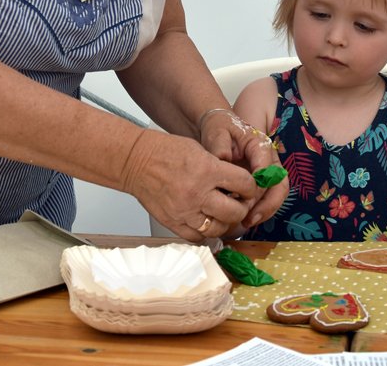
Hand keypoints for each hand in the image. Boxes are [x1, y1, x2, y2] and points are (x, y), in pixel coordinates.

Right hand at [121, 128, 258, 241]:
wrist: (135, 161)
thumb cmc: (165, 151)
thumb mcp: (199, 150)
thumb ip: (219, 168)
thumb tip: (237, 184)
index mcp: (207, 170)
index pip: (244, 184)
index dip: (250, 187)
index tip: (248, 188)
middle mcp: (198, 193)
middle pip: (235, 212)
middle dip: (241, 207)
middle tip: (238, 203)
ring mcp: (185, 211)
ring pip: (218, 229)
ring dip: (224, 222)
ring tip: (222, 213)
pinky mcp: (173, 223)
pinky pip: (197, 237)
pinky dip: (204, 231)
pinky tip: (205, 221)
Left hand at [199, 110, 287, 228]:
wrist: (219, 127)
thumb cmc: (219, 127)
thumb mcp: (217, 131)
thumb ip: (219, 145)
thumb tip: (223, 160)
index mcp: (260, 145)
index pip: (267, 168)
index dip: (258, 186)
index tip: (244, 198)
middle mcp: (269, 159)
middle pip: (279, 185)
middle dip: (266, 204)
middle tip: (249, 218)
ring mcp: (268, 171)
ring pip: (276, 195)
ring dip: (265, 211)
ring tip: (247, 223)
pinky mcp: (261, 181)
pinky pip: (267, 198)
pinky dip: (259, 210)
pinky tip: (244, 220)